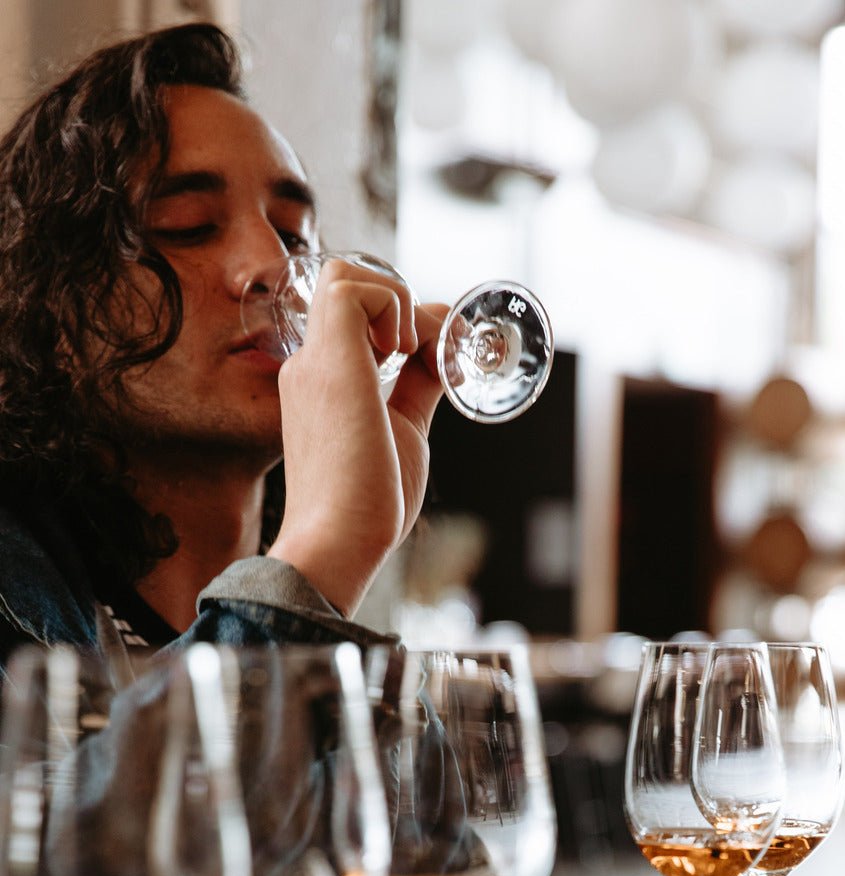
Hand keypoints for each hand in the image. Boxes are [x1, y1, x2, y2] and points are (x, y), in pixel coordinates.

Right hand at [266, 259, 443, 615]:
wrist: (340, 541)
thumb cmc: (370, 504)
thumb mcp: (405, 430)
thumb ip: (417, 390)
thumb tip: (442, 359)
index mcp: (325, 383)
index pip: (357, 317)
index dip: (406, 321)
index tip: (441, 362)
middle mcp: (311, 364)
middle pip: (351, 285)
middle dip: (407, 305)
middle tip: (436, 355)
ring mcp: (315, 360)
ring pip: (347, 273)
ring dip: (399, 301)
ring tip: (418, 355)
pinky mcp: (330, 360)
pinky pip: (353, 286)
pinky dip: (393, 306)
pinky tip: (405, 354)